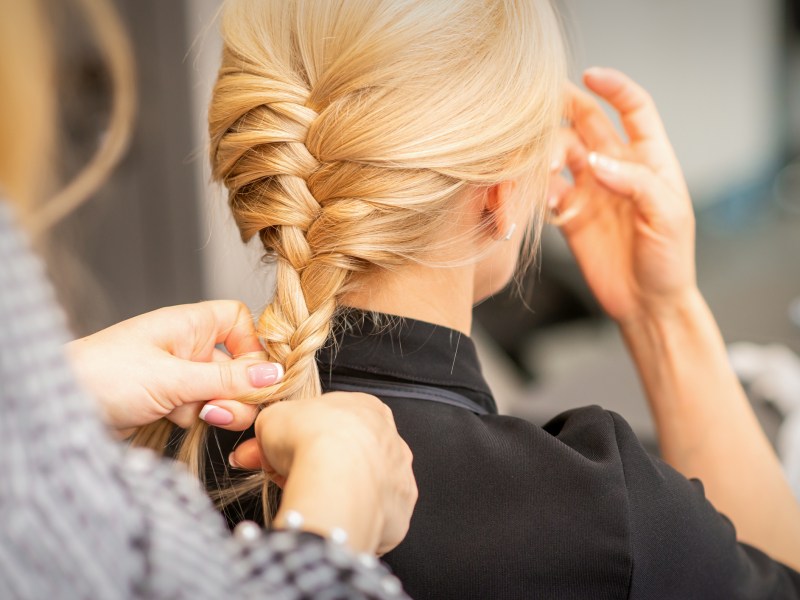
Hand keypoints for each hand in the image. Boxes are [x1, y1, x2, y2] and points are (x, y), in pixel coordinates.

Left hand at [66, 300, 283, 435]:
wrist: (56, 410)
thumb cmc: (103, 376)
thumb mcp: (174, 378)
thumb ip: (228, 379)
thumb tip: (274, 374)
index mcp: (188, 324)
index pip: (239, 321)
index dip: (252, 344)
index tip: (257, 373)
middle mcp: (185, 346)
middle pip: (236, 363)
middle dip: (238, 389)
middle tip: (226, 409)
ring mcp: (176, 375)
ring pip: (221, 391)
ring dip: (218, 407)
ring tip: (201, 416)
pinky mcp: (166, 401)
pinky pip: (200, 409)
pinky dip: (195, 419)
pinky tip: (172, 421)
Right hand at [232, 392, 416, 554]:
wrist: (335, 479)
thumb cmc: (311, 440)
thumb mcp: (273, 418)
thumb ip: (272, 426)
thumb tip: (261, 441)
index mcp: (366, 407)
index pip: (331, 422)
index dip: (300, 438)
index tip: (278, 452)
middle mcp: (390, 439)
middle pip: (347, 453)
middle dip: (314, 465)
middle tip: (282, 477)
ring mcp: (398, 476)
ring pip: (362, 484)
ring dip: (335, 490)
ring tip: (305, 498)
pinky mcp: (399, 512)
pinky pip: (373, 515)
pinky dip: (351, 516)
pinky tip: (331, 516)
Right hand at [549, 67, 696, 324]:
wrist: (648, 304)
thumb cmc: (669, 261)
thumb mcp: (668, 218)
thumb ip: (636, 183)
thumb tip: (596, 162)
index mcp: (649, 160)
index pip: (633, 109)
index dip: (614, 88)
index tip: (591, 75)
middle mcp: (616, 168)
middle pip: (587, 124)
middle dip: (565, 110)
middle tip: (539, 109)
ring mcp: (590, 190)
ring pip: (560, 154)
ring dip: (546, 153)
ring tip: (543, 169)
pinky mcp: (569, 215)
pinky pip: (545, 189)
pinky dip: (535, 187)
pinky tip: (537, 199)